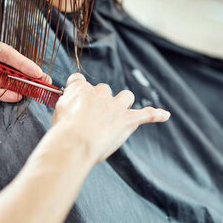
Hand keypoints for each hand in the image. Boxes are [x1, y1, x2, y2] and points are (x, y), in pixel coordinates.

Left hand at [0, 24, 49, 101]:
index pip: (8, 54)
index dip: (24, 63)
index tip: (38, 71)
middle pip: (10, 67)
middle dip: (28, 75)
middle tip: (45, 83)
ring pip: (3, 80)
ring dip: (18, 85)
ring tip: (34, 92)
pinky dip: (2, 94)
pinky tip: (15, 97)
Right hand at [52, 73, 169, 163]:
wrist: (76, 141)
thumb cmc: (64, 131)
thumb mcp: (57, 112)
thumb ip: (66, 105)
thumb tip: (69, 109)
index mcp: (80, 90)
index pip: (78, 80)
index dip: (77, 87)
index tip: (75, 93)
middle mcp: (99, 94)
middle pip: (104, 89)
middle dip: (101, 99)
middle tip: (93, 116)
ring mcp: (115, 107)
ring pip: (125, 96)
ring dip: (124, 102)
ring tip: (120, 112)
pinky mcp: (128, 120)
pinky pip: (146, 114)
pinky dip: (155, 114)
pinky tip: (164, 115)